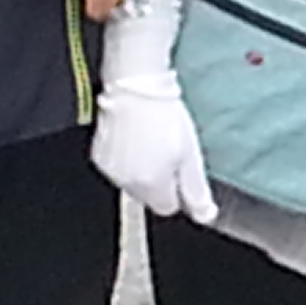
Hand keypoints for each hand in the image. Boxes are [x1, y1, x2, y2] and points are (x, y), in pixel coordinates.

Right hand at [92, 69, 215, 222]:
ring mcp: (111, 171)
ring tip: (150, 140)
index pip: (167, 207)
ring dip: (142, 169)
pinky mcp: (99, 157)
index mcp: (152, 186)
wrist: (134, 88)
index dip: (177, 189)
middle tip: (167, 150)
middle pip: (149, 196)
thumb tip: (205, 216)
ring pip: (133, 183)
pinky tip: (134, 137)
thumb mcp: (191, 155)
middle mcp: (128, 183)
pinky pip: (117, 169)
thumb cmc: (165, 116)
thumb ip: (196, 191)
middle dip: (159, 180)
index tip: (180, 167)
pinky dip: (125, 159)